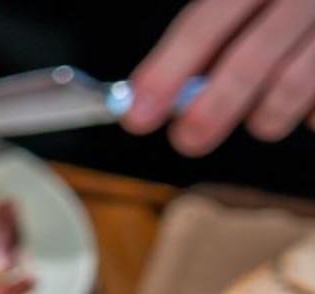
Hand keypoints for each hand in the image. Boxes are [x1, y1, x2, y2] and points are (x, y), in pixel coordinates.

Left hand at [124, 0, 314, 152]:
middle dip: (210, 111)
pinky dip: (308, 116)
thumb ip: (208, 38)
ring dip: (264, 116)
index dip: (166, 72)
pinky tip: (306, 105)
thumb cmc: (279, 7)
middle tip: (188, 139)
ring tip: (259, 116)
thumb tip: (150, 95)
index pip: (204, 24)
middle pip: (249, 61)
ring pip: (290, 89)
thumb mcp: (243, 3)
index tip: (137, 116)